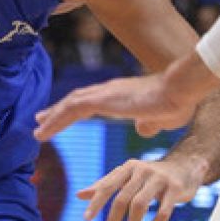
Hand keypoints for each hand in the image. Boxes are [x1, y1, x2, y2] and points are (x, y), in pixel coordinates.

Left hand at [34, 74, 191, 141]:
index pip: (91, 101)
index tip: (60, 116)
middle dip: (58, 111)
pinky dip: (55, 119)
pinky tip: (44, 130)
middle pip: (76, 99)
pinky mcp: (104, 99)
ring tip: (38, 131)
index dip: (74, 109)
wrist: (181, 90)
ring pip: (71, 104)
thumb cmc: (177, 103)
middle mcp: (109, 90)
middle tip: (40, 120)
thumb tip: (142, 129)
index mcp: (120, 95)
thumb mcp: (160, 119)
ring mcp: (105, 93)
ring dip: (53, 117)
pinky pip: (72, 109)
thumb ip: (149, 124)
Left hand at [79, 156, 206, 220]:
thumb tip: (79, 195)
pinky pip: (163, 211)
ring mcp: (159, 179)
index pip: (108, 186)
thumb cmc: (150, 175)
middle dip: (112, 220)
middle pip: (123, 198)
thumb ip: (105, 185)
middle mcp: (142, 170)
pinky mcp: (175, 189)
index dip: (97, 202)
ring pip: (141, 205)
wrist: (185, 166)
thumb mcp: (127, 176)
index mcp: (128, 167)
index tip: (87, 219)